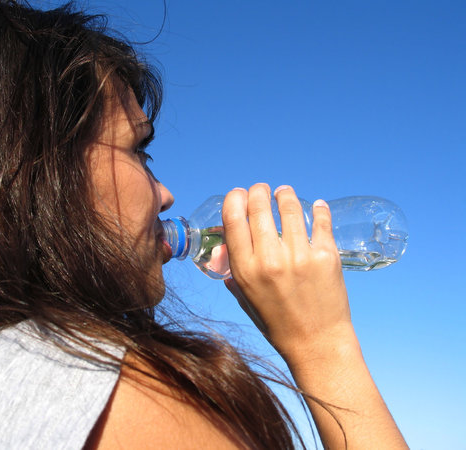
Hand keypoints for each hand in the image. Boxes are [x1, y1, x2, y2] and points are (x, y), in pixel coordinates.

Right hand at [222, 184, 352, 362]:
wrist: (317, 344)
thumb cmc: (277, 323)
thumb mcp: (246, 299)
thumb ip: (233, 272)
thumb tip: (224, 249)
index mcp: (245, 270)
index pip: (233, 218)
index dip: (235, 198)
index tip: (239, 193)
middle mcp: (270, 259)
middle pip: (259, 206)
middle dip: (258, 191)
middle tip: (262, 189)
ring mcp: (300, 256)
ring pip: (290, 208)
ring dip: (285, 195)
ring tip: (285, 193)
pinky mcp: (327, 257)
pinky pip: (321, 222)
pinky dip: (319, 209)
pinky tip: (317, 205)